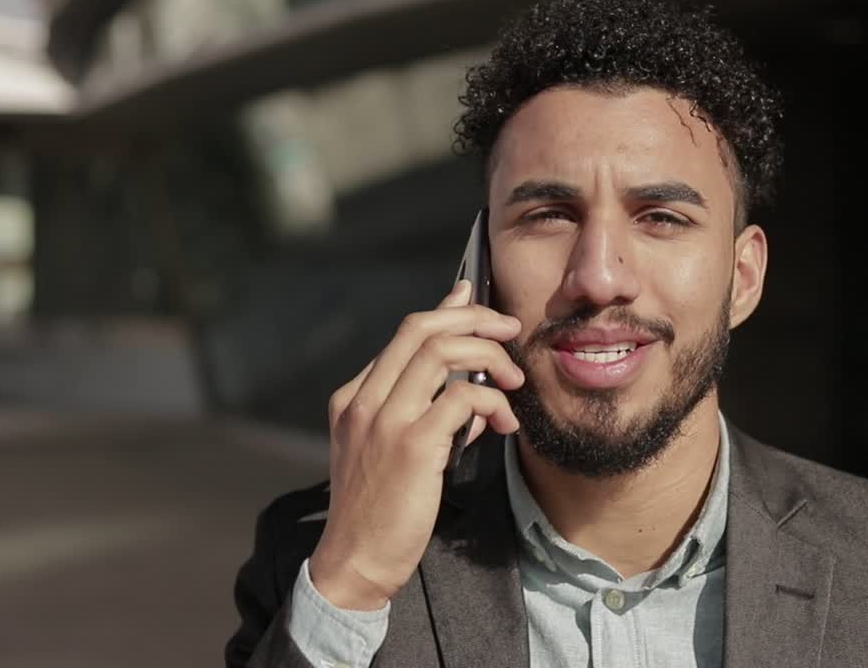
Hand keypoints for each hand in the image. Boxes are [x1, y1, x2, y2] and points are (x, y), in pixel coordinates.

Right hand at [308, 280, 524, 609]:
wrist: (354, 562)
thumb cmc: (378, 512)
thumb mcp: (387, 450)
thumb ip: (419, 413)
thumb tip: (469, 386)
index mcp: (353, 397)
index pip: (404, 334)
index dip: (448, 313)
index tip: (478, 306)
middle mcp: (364, 400)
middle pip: (421, 329)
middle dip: (475, 319)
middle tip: (510, 328)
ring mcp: (385, 420)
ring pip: (442, 352)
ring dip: (490, 355)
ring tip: (514, 379)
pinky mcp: (412, 445)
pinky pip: (464, 397)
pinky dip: (493, 401)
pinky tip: (504, 423)